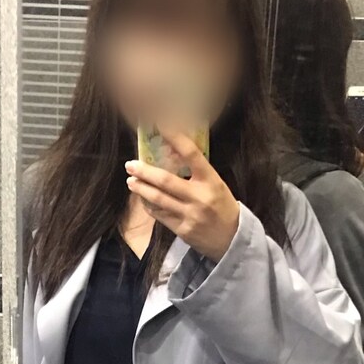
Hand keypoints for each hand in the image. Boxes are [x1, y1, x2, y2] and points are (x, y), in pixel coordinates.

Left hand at [125, 132, 239, 262]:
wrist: (232, 239)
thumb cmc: (222, 206)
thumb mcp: (215, 185)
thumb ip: (197, 172)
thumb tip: (172, 155)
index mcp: (211, 180)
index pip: (191, 154)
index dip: (175, 137)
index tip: (161, 125)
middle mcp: (199, 196)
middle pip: (165, 180)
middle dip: (145, 172)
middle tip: (130, 165)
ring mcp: (190, 215)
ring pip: (158, 199)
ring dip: (141, 189)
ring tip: (131, 181)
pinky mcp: (182, 230)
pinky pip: (160, 215)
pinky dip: (149, 206)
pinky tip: (143, 199)